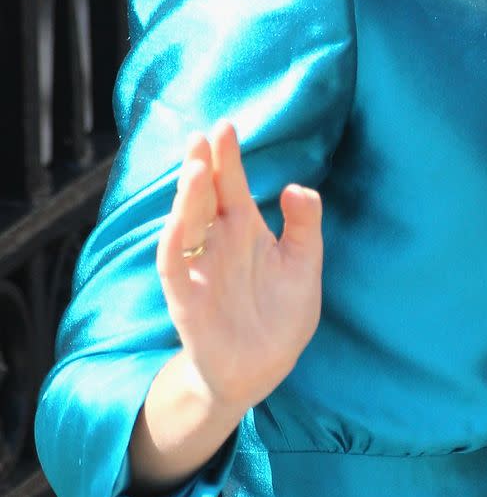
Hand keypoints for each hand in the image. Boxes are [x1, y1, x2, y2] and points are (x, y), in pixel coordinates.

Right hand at [156, 120, 323, 412]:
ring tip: (196, 168)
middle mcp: (218, 241)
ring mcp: (200, 268)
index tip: (225, 126)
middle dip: (201, 165)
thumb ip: (304, 224)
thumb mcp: (304, 264)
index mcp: (245, 228)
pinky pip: (173, 268)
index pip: (232, 185)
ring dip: (188, 198)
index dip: (228, 157)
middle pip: (204, 196)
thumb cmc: (281, 314)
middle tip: (202, 136)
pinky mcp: (187, 300)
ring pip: (186, 224)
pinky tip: (177, 222)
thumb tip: (298, 187)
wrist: (263, 370)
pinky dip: (172, 244)